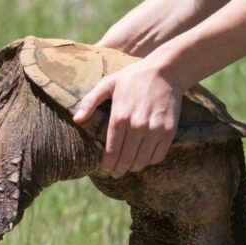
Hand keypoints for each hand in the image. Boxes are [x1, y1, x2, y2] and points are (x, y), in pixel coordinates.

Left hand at [72, 60, 183, 177]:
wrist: (166, 71)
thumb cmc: (133, 78)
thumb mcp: (107, 84)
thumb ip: (90, 101)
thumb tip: (76, 119)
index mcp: (120, 117)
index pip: (112, 150)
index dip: (108, 164)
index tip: (105, 169)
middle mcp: (137, 126)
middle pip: (126, 159)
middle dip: (119, 170)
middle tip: (115, 173)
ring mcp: (154, 130)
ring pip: (142, 161)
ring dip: (134, 167)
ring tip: (129, 167)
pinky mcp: (168, 131)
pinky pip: (158, 156)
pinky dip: (150, 161)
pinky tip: (144, 158)